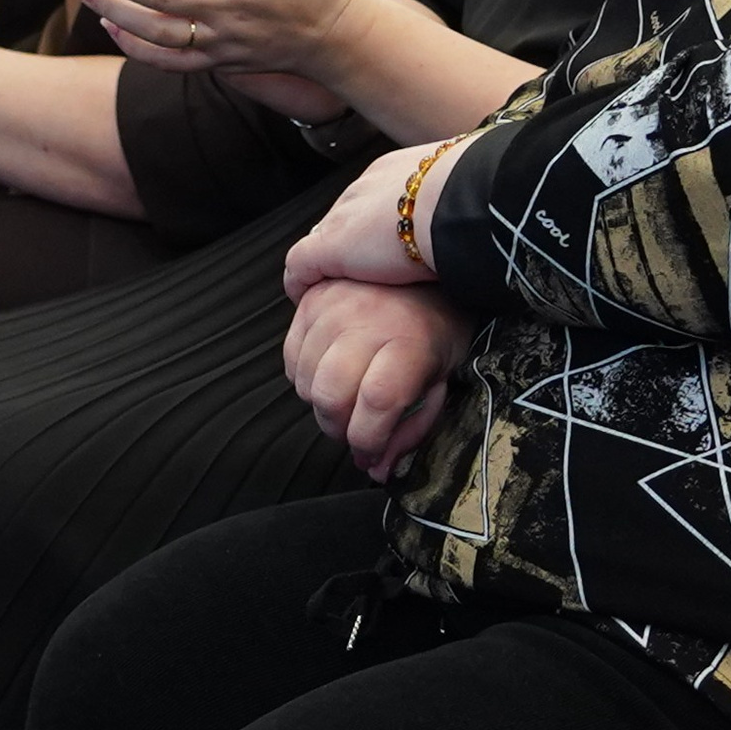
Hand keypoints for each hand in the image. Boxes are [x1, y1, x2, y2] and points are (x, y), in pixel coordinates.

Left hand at [284, 135, 476, 298]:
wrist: (461, 200)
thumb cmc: (479, 197)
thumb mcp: (473, 195)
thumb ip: (465, 205)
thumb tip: (480, 222)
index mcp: (403, 170)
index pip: (377, 196)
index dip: (376, 222)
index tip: (384, 242)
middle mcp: (367, 187)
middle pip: (346, 215)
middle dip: (348, 241)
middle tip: (357, 270)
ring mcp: (346, 215)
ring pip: (322, 238)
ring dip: (326, 262)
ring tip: (329, 286)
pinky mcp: (331, 246)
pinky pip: (301, 266)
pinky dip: (301, 283)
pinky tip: (306, 298)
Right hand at [284, 276, 472, 478]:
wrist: (428, 260)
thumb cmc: (440, 326)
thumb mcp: (442, 377)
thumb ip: (412, 427)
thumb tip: (376, 468)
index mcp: (410, 342)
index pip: (377, 401)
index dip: (368, 438)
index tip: (371, 450)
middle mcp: (368, 321)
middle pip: (330, 393)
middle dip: (338, 427)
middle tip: (353, 428)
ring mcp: (335, 307)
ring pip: (303, 379)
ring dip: (319, 404)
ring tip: (342, 399)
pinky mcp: (311, 300)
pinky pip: (288, 355)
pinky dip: (301, 375)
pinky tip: (325, 372)